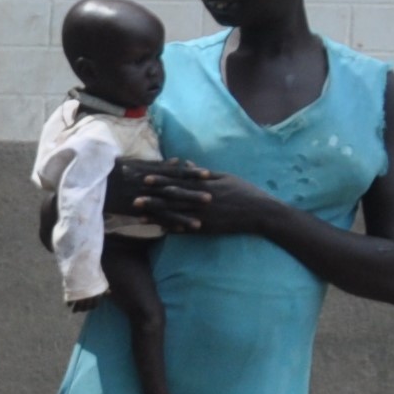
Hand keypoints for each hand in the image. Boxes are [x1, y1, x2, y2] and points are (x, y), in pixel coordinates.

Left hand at [119, 160, 268, 235]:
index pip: (178, 181)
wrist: (260, 213)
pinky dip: (172, 229)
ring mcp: (203, 216)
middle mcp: (201, 201)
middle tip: (133, 197)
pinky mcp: (207, 229)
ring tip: (140, 215)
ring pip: (175, 215)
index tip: (144, 178)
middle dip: (152, 198)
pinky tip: (158, 229)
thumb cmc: (244, 191)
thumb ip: (202, 172)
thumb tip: (185, 163)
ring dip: (157, 215)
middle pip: (172, 199)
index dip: (160, 180)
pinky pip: (186, 229)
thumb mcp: (225, 177)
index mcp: (205, 185)